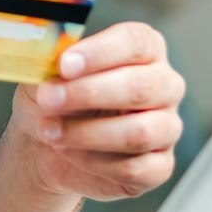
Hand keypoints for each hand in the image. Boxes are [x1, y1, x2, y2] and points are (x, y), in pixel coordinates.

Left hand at [6, 20, 185, 201]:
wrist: (45, 141)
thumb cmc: (54, 98)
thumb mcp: (45, 72)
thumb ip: (53, 60)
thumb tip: (54, 56)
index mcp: (145, 50)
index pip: (136, 42)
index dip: (100, 52)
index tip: (65, 64)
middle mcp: (165, 85)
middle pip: (141, 87)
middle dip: (89, 93)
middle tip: (49, 99)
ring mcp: (167, 128)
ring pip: (139, 132)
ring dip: (86, 133)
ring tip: (49, 130)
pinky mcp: (159, 166)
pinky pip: (134, 168)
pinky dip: (93, 162)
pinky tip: (67, 152)